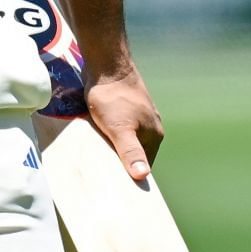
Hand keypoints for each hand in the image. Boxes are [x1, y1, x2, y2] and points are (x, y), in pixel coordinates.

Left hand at [84, 64, 163, 179]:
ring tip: (97, 156)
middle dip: (121, 163)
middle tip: (102, 173)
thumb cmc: (112, 98)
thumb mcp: (120, 129)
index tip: (117, 187)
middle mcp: (150, 126)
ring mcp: (138, 115)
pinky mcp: (124, 106)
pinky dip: (108, 133)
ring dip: (113, 147)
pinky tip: (96, 136)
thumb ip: (131, 152)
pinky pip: (117, 126)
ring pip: (126, 139)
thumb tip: (143, 176)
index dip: (132, 177)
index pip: (144, 165)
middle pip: (135, 153)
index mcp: (154, 135)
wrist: (106, 65)